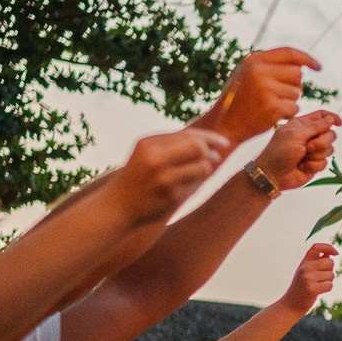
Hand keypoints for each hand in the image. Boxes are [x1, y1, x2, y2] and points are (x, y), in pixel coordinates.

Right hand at [114, 127, 228, 223]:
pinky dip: (196, 184)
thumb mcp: (146, 153)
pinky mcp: (171, 196)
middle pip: (198, 147)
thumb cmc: (137, 176)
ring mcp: (164, 178)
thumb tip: (207, 141)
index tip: (223, 142)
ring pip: (203, 167)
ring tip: (196, 172)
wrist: (118, 206)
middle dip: (211, 151)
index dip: (210, 137)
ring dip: (206, 169)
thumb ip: (171, 144)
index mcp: (148, 144)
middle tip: (216, 156)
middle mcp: (156, 159)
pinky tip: (184, 186)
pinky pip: (196, 185)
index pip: (188, 134)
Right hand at [193, 48, 318, 145]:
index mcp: (254, 60)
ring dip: (289, 101)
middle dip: (294, 86)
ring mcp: (266, 89)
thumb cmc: (238, 99)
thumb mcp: (246, 74)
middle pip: (297, 74)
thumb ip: (268, 66)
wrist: (225, 124)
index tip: (318, 67)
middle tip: (280, 95)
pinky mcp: (273, 107)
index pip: (289, 53)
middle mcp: (259, 71)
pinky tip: (273, 116)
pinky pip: (294, 107)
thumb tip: (299, 63)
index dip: (307, 59)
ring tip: (270, 106)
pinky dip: (288, 114)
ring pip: (297, 93)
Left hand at [254, 109, 340, 190]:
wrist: (273, 175)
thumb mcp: (296, 135)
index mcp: (302, 125)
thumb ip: (315, 127)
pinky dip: (314, 165)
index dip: (332, 118)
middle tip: (308, 147)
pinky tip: (303, 167)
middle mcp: (308, 136)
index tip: (339, 124)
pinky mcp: (314, 163)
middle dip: (322, 142)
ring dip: (317, 155)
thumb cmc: (279, 152)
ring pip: (329, 149)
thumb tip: (331, 119)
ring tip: (303, 158)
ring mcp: (312, 150)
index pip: (322, 116)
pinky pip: (325, 162)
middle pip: (330, 134)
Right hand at [278, 244, 336, 312]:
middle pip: (329, 262)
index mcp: (304, 262)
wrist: (290, 305)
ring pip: (331, 275)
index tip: (336, 253)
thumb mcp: (305, 272)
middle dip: (330, 270)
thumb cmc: (301, 288)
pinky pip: (329, 285)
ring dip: (328, 281)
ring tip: (318, 286)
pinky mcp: (312, 288)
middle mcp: (305, 268)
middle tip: (322, 278)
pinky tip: (319, 292)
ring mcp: (308, 278)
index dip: (328, 247)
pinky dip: (327, 289)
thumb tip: (330, 254)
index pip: (316, 247)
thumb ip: (316, 263)